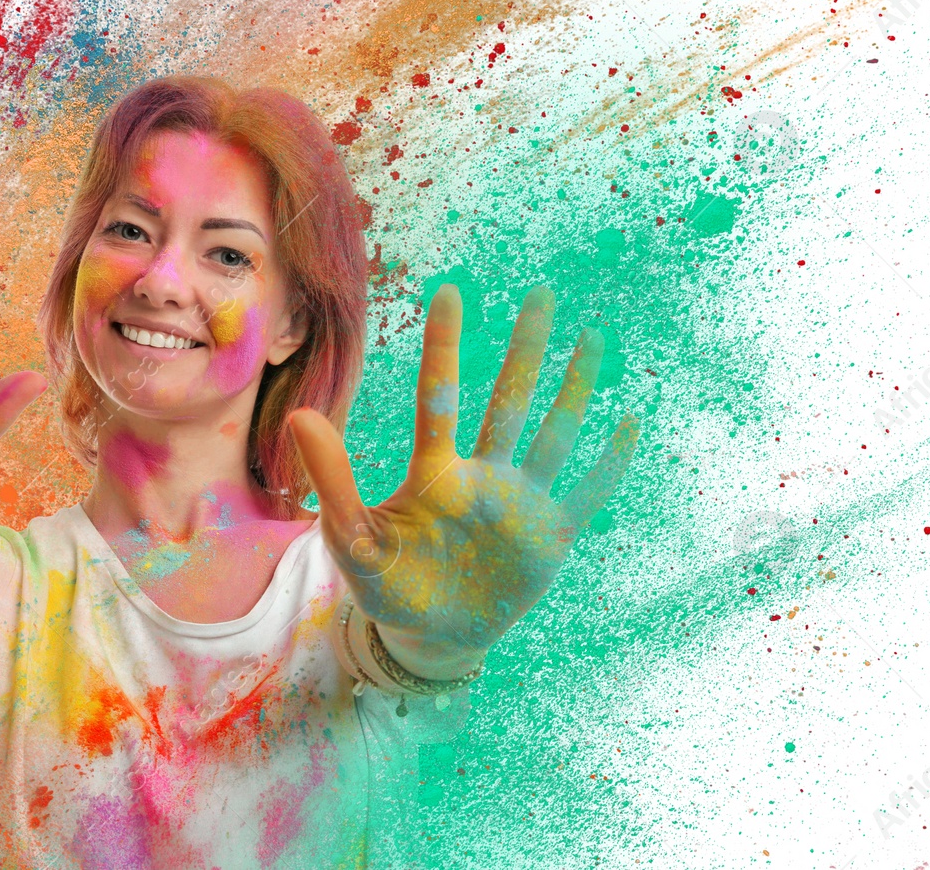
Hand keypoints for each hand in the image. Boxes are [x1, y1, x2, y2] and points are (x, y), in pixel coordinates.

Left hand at [290, 284, 639, 677]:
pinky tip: (630, 423)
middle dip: (525, 351)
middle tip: (540, 293)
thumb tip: (299, 416)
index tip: (450, 292)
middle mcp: (483, 476)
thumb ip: (333, 480)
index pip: (438, 399)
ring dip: (574, 388)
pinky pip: (587, 493)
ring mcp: (520, 503)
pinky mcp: (549, 537)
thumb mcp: (353, 538)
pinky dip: (609, 463)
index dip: (443, 347)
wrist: (428, 637)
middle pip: (508, 402)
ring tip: (594, 338)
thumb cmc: (386, 582)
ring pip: (553, 434)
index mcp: (435, 474)